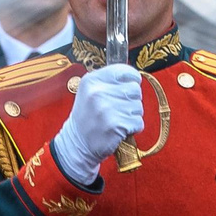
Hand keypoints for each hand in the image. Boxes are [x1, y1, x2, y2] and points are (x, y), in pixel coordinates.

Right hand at [51, 65, 146, 185]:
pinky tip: (119, 129)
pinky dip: (133, 128)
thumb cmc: (88, 117)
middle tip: (118, 109)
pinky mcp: (115, 125)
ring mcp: (107, 109)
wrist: (77, 144)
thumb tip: (134, 78)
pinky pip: (138, 122)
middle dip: (132, 100)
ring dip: (132, 116)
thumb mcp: (90, 92)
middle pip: (135, 89)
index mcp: (92, 80)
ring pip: (138, 107)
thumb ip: (109, 82)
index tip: (129, 87)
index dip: (132, 79)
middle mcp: (98, 92)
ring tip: (117, 120)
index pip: (125, 71)